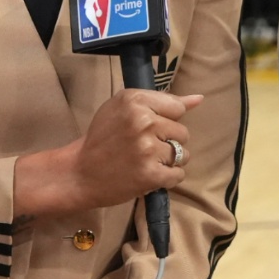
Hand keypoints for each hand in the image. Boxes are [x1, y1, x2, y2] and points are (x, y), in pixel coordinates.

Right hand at [14, 89, 203, 215]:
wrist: (79, 172)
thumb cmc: (102, 138)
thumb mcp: (122, 108)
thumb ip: (161, 101)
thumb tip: (199, 99)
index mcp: (135, 100)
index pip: (177, 108)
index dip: (167, 121)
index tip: (149, 129)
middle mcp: (143, 121)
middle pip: (183, 133)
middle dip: (169, 142)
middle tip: (144, 148)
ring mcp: (148, 149)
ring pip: (183, 154)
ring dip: (170, 161)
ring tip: (147, 162)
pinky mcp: (150, 174)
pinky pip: (178, 175)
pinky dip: (168, 178)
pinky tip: (150, 175)